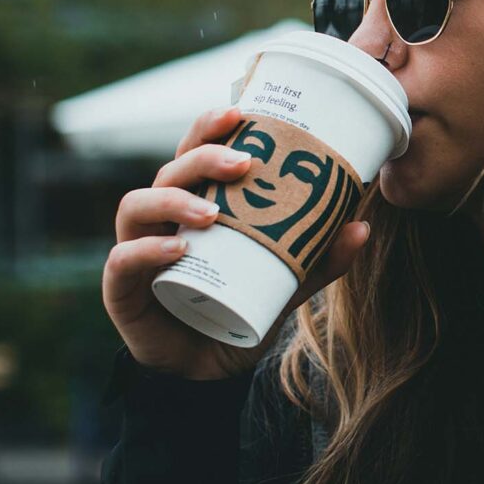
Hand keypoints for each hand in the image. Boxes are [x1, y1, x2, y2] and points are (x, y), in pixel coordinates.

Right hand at [101, 106, 370, 379]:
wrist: (208, 372)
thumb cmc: (240, 310)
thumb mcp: (286, 282)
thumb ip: (320, 258)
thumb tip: (361, 226)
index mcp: (195, 204)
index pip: (194, 152)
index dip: (209, 127)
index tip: (240, 112)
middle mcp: (161, 219)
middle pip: (170, 170)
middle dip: (204, 157)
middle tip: (245, 164)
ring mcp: (137, 250)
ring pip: (137, 205)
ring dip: (174, 200)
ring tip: (212, 213)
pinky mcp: (122, 290)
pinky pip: (123, 261)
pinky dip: (147, 250)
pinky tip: (179, 248)